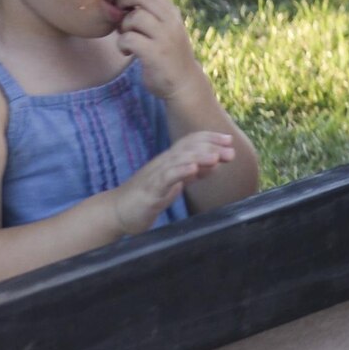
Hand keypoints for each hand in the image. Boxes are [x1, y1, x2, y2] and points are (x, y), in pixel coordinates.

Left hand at [111, 0, 204, 103]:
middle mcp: (171, 21)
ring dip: (123, 28)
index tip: (122, 5)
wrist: (184, 84)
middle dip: (123, 4)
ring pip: (134, 17)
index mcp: (172, 13)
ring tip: (127, 38)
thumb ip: (150, 13)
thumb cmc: (168, 55)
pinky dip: (122, 45)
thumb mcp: (165, 29)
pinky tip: (127, 52)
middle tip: (120, 20)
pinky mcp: (156, 53)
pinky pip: (129, 39)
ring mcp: (165, 37)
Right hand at [111, 132, 234, 234]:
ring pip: (179, 160)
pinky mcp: (150, 190)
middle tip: (231, 150)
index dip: (210, 138)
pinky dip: (180, 172)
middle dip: (211, 147)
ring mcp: (156, 175)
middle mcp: (163, 163)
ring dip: (199, 157)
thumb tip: (211, 166)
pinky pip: (166, 178)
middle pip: (188, 148)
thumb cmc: (146, 197)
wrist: (117, 211)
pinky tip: (193, 170)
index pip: (190, 142)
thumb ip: (190, 174)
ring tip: (216, 157)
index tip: (229, 139)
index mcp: (169, 161)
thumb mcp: (173, 184)